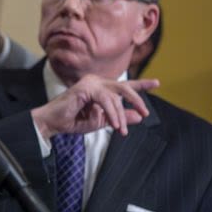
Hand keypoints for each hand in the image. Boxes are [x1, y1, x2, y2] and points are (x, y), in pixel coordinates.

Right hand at [31, 75, 159, 138]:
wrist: (53, 124)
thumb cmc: (73, 121)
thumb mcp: (102, 121)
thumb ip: (119, 117)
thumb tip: (139, 116)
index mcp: (101, 88)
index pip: (124, 85)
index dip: (141, 84)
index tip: (157, 83)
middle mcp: (96, 82)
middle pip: (124, 87)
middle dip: (137, 100)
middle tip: (145, 114)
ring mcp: (90, 83)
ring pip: (116, 96)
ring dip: (120, 115)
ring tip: (121, 130)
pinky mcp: (85, 87)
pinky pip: (106, 100)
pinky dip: (112, 113)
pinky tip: (114, 125)